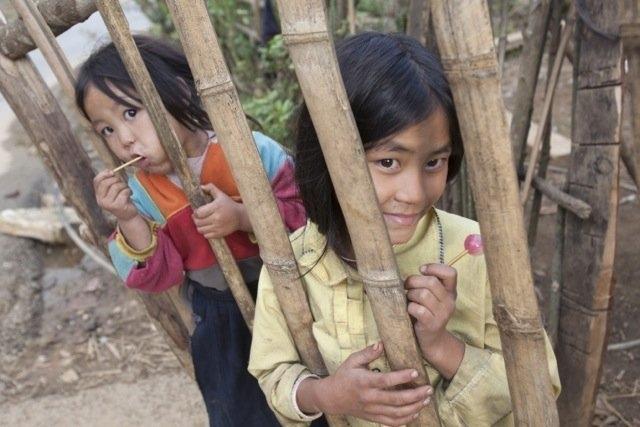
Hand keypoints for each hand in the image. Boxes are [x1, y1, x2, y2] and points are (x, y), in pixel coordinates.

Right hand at [93, 170, 137, 220]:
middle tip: (123, 183)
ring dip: (124, 186)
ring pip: (116, 186)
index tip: (112, 171)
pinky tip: (130, 195)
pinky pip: (124, 192)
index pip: (97, 181)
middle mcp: (101, 200)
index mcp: (98, 195)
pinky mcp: (117, 206)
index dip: (104, 174)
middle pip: (107, 182)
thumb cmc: (121, 200)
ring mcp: (108, 204)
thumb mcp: (113, 191)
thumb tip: (110, 171)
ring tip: (127, 190)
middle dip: (117, 180)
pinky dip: (129, 191)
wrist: (128, 215)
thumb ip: (110, 182)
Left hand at [193, 183, 244, 238]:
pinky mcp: (220, 234)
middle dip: (196, 219)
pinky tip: (208, 227)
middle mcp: (217, 218)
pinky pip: (206, 235)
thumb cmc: (229, 205)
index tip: (198, 211)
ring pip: (200, 229)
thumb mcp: (221, 194)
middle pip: (198, 222)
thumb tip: (201, 187)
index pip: (198, 212)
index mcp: (216, 207)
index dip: (196, 212)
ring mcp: (218, 227)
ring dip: (199, 226)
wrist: (240, 217)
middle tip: (198, 217)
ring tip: (202, 222)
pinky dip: (205, 232)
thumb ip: (211, 188)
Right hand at [304, 342, 431, 425]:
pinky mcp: (373, 418)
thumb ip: (367, 353)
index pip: (385, 380)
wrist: (332, 398)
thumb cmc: (344, 376)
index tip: (415, 372)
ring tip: (426, 399)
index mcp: (364, 382)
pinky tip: (416, 412)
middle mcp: (369, 398)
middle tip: (429, 389)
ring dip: (414, 407)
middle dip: (415, 395)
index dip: (401, 377)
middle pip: (396, 399)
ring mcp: (372, 410)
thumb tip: (382, 344)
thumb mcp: (352, 361)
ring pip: (397, 413)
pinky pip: (392, 422)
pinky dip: (406, 420)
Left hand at [405, 264, 458, 361]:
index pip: (451, 273)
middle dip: (414, 281)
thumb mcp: (432, 297)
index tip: (422, 270)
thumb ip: (427, 284)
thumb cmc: (427, 312)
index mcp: (451, 292)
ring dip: (410, 295)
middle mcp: (449, 302)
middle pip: (431, 282)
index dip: (434, 267)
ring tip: (408, 299)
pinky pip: (418, 309)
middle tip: (406, 286)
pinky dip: (410, 307)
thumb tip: (409, 277)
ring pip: (423, 294)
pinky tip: (409, 310)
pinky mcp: (432, 324)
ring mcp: (442, 314)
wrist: (433, 340)